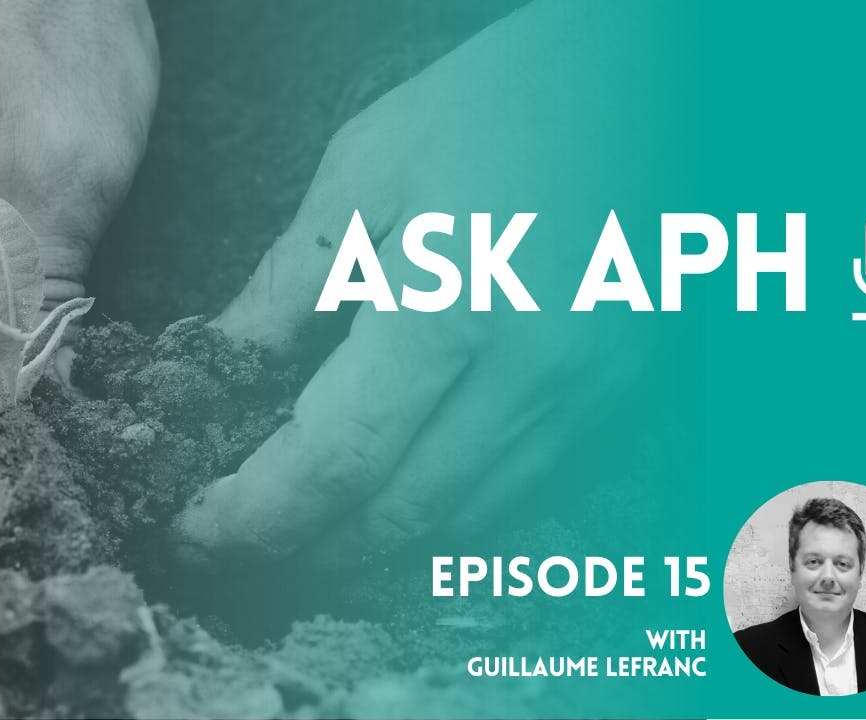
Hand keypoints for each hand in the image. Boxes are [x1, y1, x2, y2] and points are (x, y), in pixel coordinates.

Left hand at [176, 2, 648, 568]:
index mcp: (454, 307)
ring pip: (465, 520)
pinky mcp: (627, 395)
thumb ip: (291, 280)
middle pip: (400, 514)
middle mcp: (533, 376)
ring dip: (373, 539)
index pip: (337, 459)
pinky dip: (447, 508)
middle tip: (239, 536)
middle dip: (306, 545)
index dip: (258, 514)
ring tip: (306, 518)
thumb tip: (222, 362)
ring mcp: (593, 396)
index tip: (200, 528)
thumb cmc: (511, 95)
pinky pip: (523, 489)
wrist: (666, 74)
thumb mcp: (373, 163)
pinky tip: (398, 481)